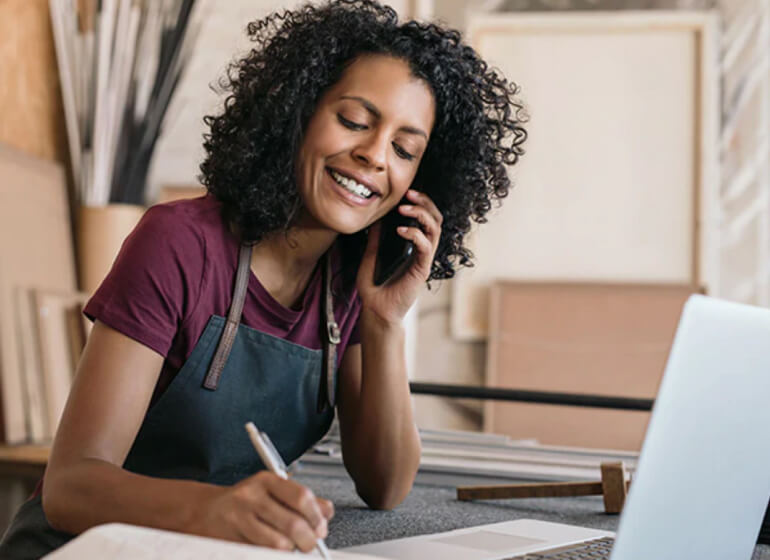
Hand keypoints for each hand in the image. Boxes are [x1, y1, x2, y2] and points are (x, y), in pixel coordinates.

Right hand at [187, 471, 333, 551]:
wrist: (205, 511)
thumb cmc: (244, 501)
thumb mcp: (272, 491)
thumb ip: (301, 500)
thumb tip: (327, 512)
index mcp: (266, 480)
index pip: (300, 497)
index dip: (316, 516)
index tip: (321, 528)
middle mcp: (251, 496)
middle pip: (292, 523)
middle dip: (308, 540)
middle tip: (310, 544)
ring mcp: (238, 519)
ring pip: (278, 544)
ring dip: (289, 551)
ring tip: (289, 547)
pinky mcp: (229, 540)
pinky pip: (260, 553)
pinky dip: (272, 555)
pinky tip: (272, 551)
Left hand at [357, 189, 442, 323]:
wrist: (375, 310)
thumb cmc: (374, 286)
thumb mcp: (370, 255)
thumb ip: (375, 239)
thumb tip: (376, 219)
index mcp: (413, 245)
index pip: (425, 218)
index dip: (420, 203)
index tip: (406, 193)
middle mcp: (422, 250)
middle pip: (435, 219)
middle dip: (425, 203)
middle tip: (410, 194)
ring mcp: (423, 259)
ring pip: (435, 230)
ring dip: (421, 214)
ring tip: (404, 209)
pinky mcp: (422, 269)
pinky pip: (425, 247)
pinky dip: (415, 234)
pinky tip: (401, 231)